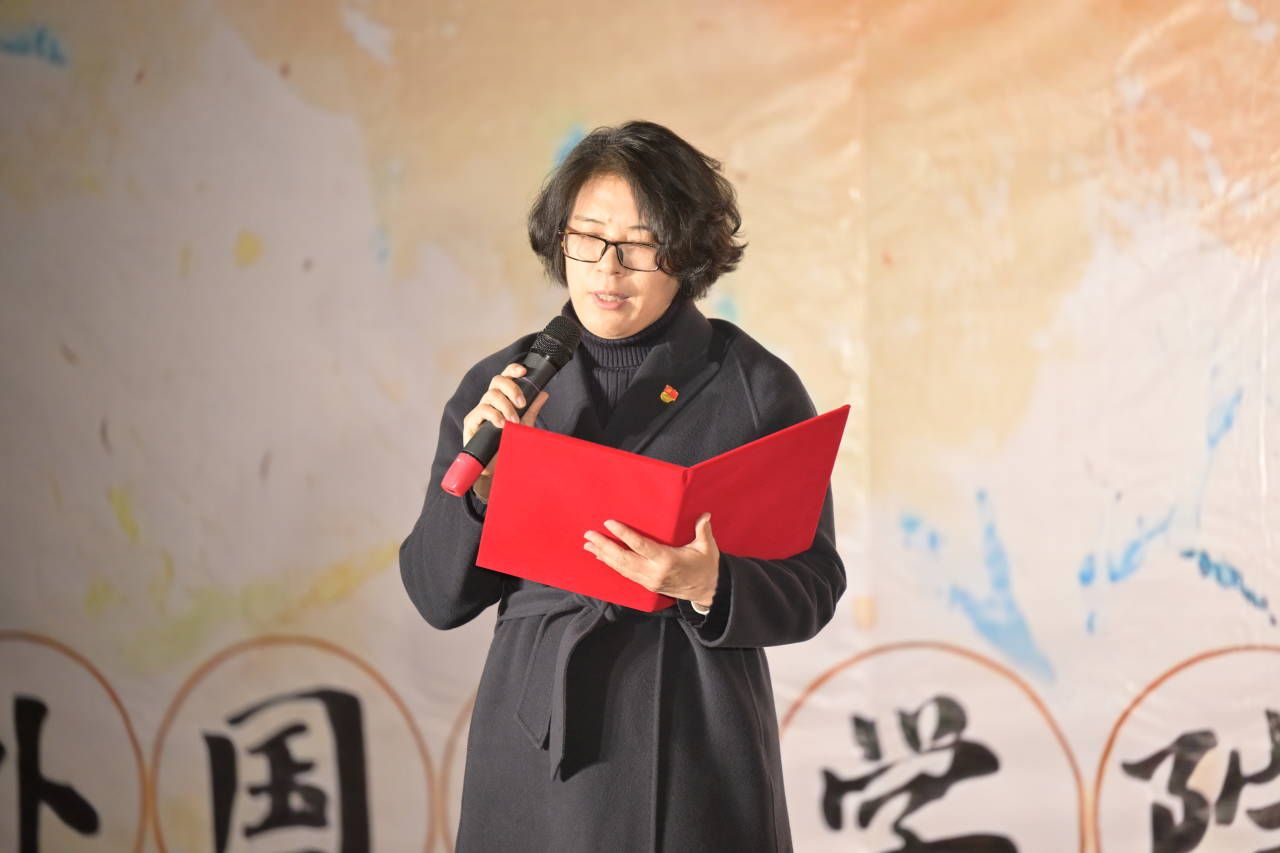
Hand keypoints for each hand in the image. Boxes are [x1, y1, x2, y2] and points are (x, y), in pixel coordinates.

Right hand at [461, 362, 549, 500]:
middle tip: (522, 404)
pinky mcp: (471, 422)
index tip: (524, 371)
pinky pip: (481, 410)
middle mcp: (489, 402)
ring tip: (514, 422)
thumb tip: (544, 393)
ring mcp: (479, 411)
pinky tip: (502, 424)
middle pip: (497, 381)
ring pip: (490, 395)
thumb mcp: (524, 425)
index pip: (504, 378)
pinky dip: (494, 415)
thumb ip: (532, 409)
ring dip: (506, 406)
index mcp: (501, 399)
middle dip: (512, 388)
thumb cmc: (508, 445)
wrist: (496, 469)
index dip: (512, 370)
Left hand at [582, 513, 719, 607]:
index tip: (609, 523)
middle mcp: (654, 572)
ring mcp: (649, 581)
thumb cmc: (707, 566)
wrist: (708, 591)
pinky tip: (602, 557)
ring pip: (621, 568)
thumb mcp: (707, 547)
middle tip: (589, 534)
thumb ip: (703, 530)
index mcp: (667, 560)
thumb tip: (704, 515)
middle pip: (624, 558)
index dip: (623, 534)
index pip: (640, 546)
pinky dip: (612, 564)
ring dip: (604, 555)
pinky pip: (625, 574)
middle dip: (604, 546)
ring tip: (588, 545)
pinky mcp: (647, 585)